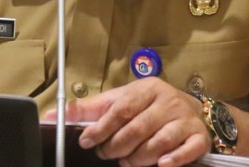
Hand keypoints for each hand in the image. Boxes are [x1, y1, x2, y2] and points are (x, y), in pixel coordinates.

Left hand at [44, 77, 210, 166]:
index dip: (103, 127)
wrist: (191, 109)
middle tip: (107, 154)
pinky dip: (174, 160)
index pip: (122, 109)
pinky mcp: (199, 137)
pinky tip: (161, 165)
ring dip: (138, 158)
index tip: (88, 142)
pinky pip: (187, 150)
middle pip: (138, 128)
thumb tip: (49, 116)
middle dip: (118, 146)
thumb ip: (88, 110)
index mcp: (147, 89)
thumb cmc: (148, 106)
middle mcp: (168, 101)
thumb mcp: (120, 101)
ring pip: (159, 142)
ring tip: (127, 161)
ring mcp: (185, 119)